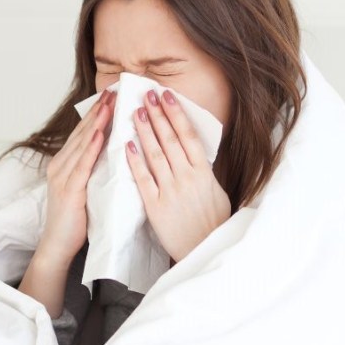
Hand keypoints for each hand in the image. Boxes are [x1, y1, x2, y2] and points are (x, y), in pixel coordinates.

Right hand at [37, 87, 116, 265]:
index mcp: (65, 164)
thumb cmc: (75, 220)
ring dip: (97, 122)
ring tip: (110, 103)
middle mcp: (60, 165)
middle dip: (99, 110)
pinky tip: (99, 133)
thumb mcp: (86, 188)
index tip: (112, 95)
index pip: (84, 132)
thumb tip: (114, 151)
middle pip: (83, 132)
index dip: (98, 113)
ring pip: (82, 143)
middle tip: (114, 89)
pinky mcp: (68, 190)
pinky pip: (82, 165)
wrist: (58, 246)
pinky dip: (90, 147)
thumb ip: (94, 169)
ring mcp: (62, 177)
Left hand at [125, 88, 230, 263]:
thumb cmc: (213, 224)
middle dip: (158, 115)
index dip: (176, 114)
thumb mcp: (216, 192)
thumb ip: (204, 172)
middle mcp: (188, 178)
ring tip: (135, 112)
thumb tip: (195, 153)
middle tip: (146, 94)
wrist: (205, 250)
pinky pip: (143, 179)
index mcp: (204, 173)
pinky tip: (127, 145)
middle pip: (170, 140)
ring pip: (155, 155)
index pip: (188, 136)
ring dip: (145, 131)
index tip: (167, 96)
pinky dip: (135, 161)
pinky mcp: (156, 207)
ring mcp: (171, 191)